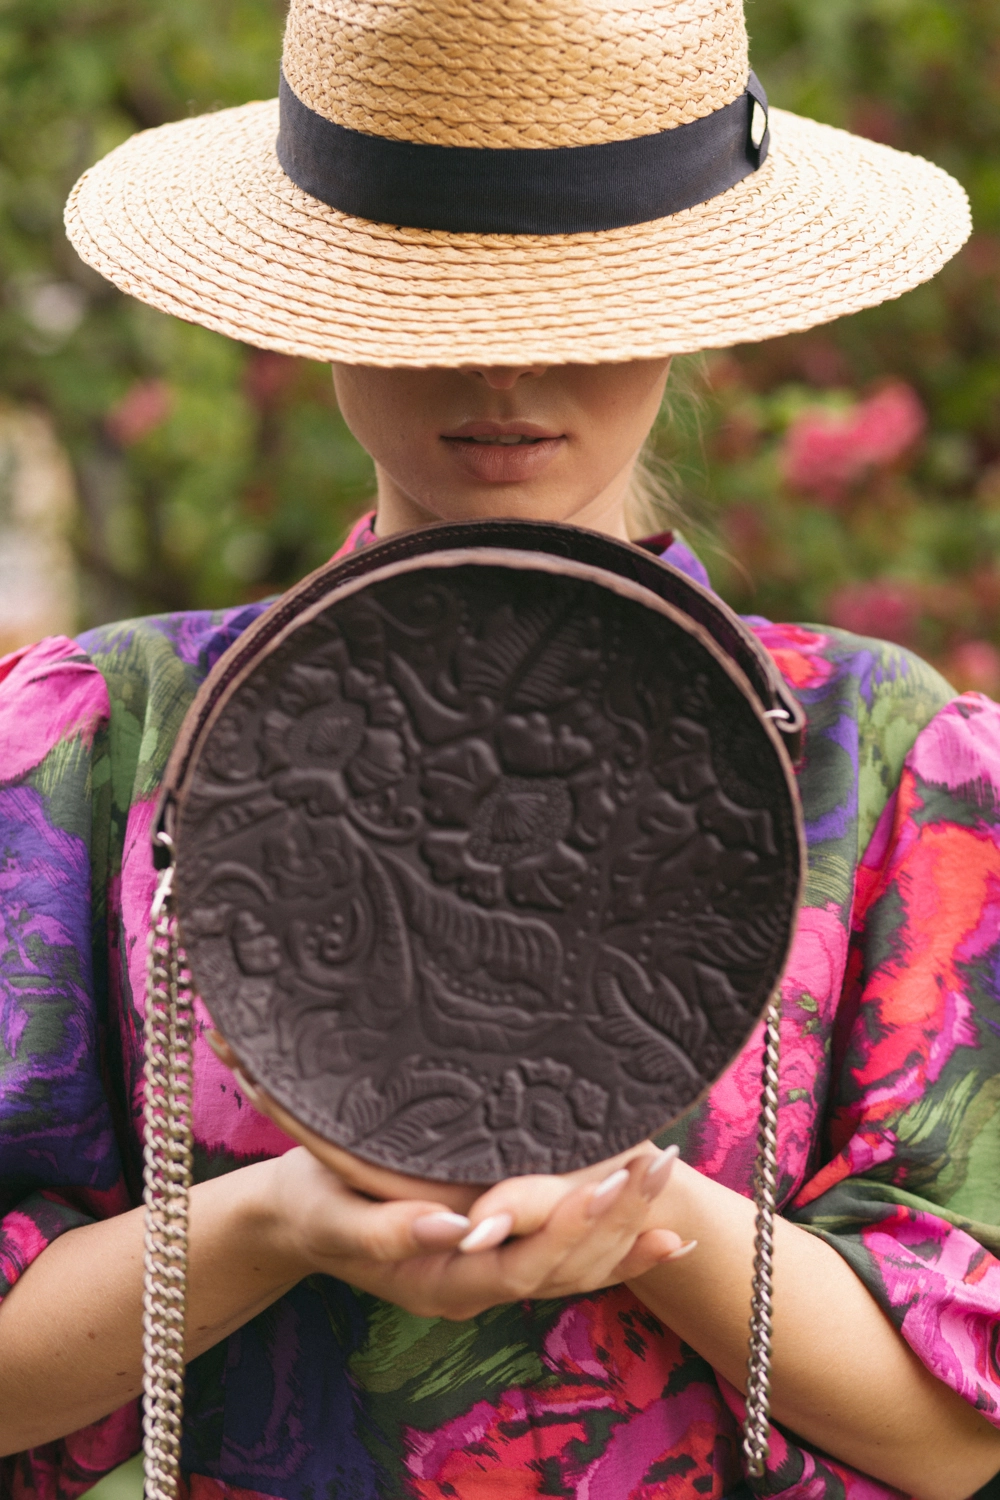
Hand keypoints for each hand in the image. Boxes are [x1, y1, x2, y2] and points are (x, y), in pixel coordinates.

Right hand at [210, 1031, 694, 1316]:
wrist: (295, 1221)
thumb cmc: (310, 1205)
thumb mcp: (333, 1215)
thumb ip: (388, 1231)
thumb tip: (453, 1225)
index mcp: (440, 1282)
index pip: (521, 1264)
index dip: (565, 1227)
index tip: (605, 1181)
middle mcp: (477, 1288)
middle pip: (562, 1267)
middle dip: (615, 1217)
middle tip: (655, 1162)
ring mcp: (491, 1276)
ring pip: (575, 1268)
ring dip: (627, 1226)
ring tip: (668, 1175)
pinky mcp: (499, 1254)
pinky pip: (570, 1263)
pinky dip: (621, 1252)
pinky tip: (665, 1233)